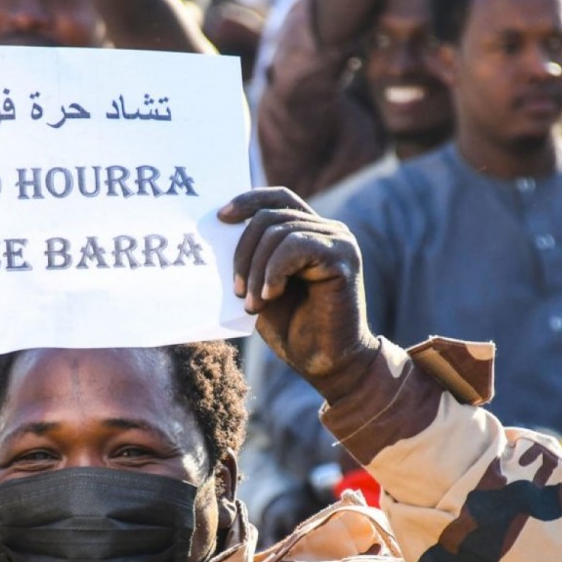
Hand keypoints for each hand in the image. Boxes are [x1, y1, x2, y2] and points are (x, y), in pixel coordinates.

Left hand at [218, 188, 379, 402]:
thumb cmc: (293, 328)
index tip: (220, 218)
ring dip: (256, 271)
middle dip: (243, 252)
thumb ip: (252, 257)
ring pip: (278, 232)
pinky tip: (271, 296)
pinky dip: (274, 271)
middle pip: (270, 216)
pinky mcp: (343, 257)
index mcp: (309, 233)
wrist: (325, 363)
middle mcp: (327, 230)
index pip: (278, 198)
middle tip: (236, 290)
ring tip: (254, 304)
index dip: (248, 201)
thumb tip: (218, 228)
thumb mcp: (261, 286)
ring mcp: (338, 241)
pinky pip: (294, 246)